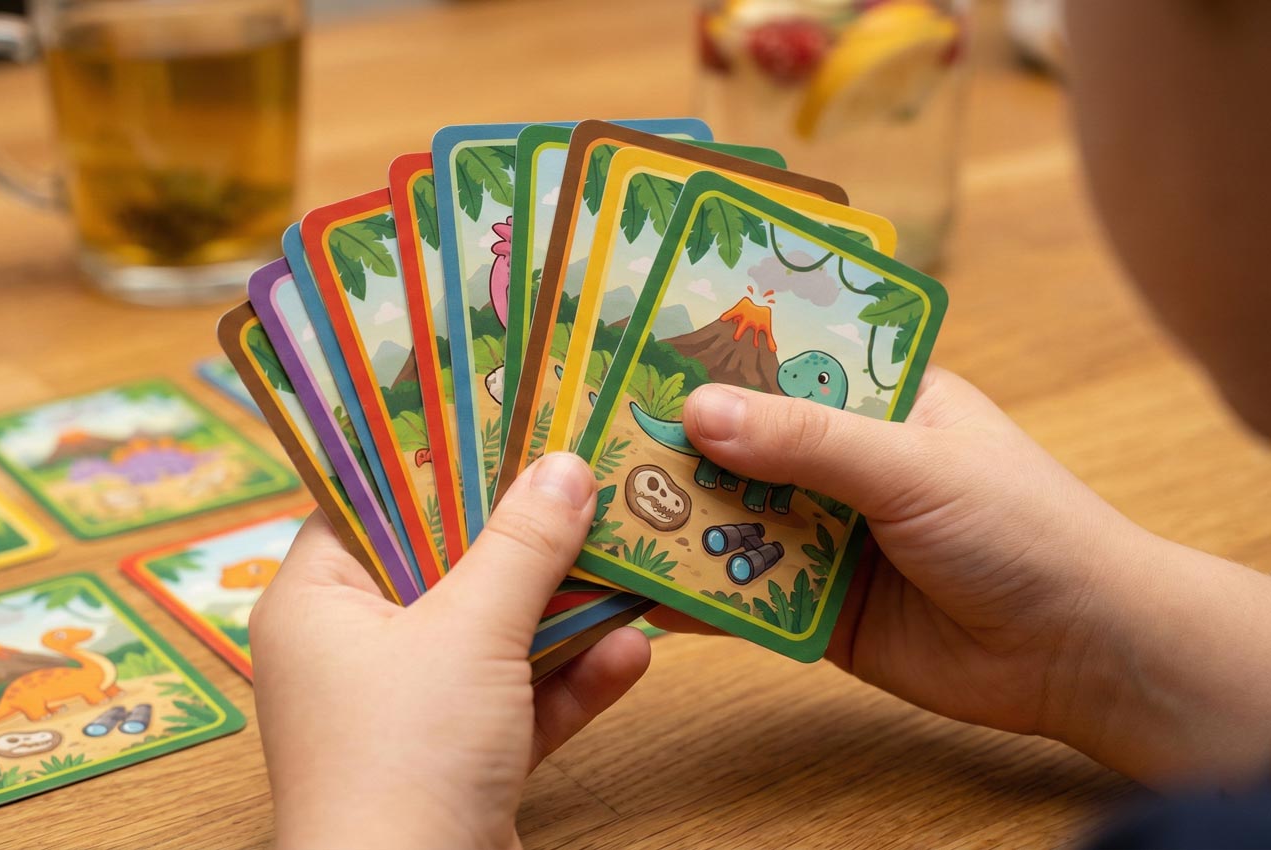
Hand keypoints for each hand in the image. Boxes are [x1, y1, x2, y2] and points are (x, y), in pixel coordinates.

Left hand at [252, 453, 650, 849]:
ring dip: (561, 606)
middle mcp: (354, 650)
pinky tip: (631, 650)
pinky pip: (518, 700)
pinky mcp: (458, 761)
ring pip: (491, 633)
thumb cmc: (404, 762)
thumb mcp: (468, 633)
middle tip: (585, 470)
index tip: (502, 412)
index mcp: (317, 603)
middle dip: (522, 530)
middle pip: (444, 562)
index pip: (368, 500)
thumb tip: (564, 466)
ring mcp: (408, 710)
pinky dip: (570, 679)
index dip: (434, 454)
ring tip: (627, 550)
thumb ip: (521, 546)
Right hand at [649, 367, 1270, 787]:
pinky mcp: (815, 605)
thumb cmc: (1025, 530)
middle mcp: (843, 460)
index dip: (713, 349)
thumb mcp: (914, 465)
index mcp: (878, 399)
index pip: (781, 358)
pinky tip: (634, 587)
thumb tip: (697, 412)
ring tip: (587, 504)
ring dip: (671, 515)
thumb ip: (807, 440)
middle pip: (741, 441)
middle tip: (581, 426)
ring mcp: (826, 533)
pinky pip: (740, 590)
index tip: (630, 336)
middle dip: (672, 438)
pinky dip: (693, 591)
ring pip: (732, 515)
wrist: (1082, 656)